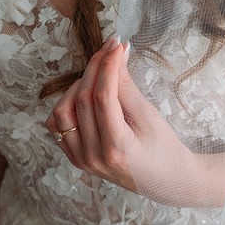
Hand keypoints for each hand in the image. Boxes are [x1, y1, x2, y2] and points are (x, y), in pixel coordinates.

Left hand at [45, 35, 197, 204]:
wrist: (167, 181)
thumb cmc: (164, 149)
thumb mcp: (149, 116)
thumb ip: (127, 86)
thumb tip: (116, 53)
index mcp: (116, 148)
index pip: (103, 96)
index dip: (108, 65)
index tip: (116, 44)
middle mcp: (92, 157)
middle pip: (82, 100)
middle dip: (95, 68)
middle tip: (109, 49)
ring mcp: (81, 160)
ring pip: (62, 112)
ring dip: (77, 87)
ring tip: (98, 75)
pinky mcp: (76, 158)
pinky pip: (58, 127)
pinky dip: (66, 106)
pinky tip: (85, 95)